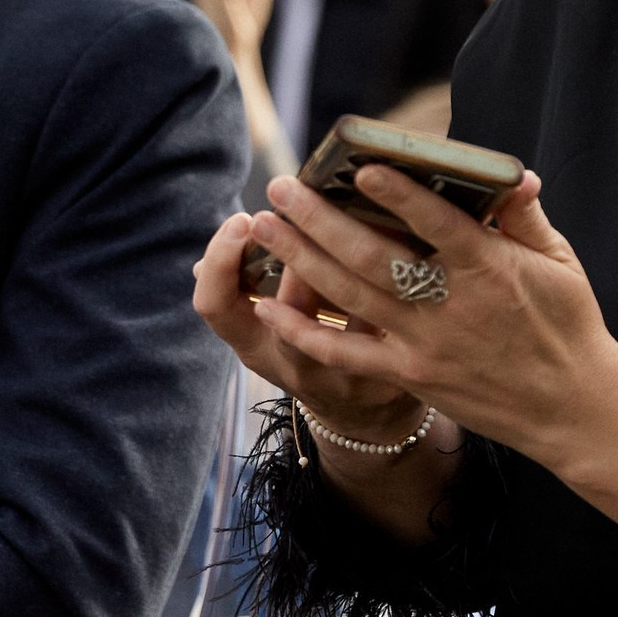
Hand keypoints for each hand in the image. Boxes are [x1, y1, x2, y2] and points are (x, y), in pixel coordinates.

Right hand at [192, 211, 422, 442]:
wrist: (365, 415)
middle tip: (292, 201)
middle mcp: (291, 364)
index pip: (215, 307)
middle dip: (285, 251)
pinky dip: (394, 277)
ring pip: (342, 312)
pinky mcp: (389, 372)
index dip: (220, 261)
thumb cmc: (308, 347)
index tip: (243, 219)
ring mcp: (340, 374)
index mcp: (253, 345)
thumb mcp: (268, 326)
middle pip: (278, 311)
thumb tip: (240, 226)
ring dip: (345, 263)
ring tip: (350, 213)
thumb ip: (253, 281)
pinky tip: (402, 234)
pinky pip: (391, 316)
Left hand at [242, 165, 617, 461]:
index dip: (398, 194)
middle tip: (281, 186)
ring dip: (301, 258)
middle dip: (319, 219)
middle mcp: (449, 305)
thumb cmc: (567, 324)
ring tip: (266, 226)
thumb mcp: (559, 261)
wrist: (572, 408)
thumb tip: (511, 174)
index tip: (363, 167)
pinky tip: (269, 310)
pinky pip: (347, 354)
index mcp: (489, 269)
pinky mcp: (411, 375)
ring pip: (349, 296)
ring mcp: (424, 344)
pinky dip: (304, 333)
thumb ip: (523, 216)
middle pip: (371, 257)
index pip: (436, 223)